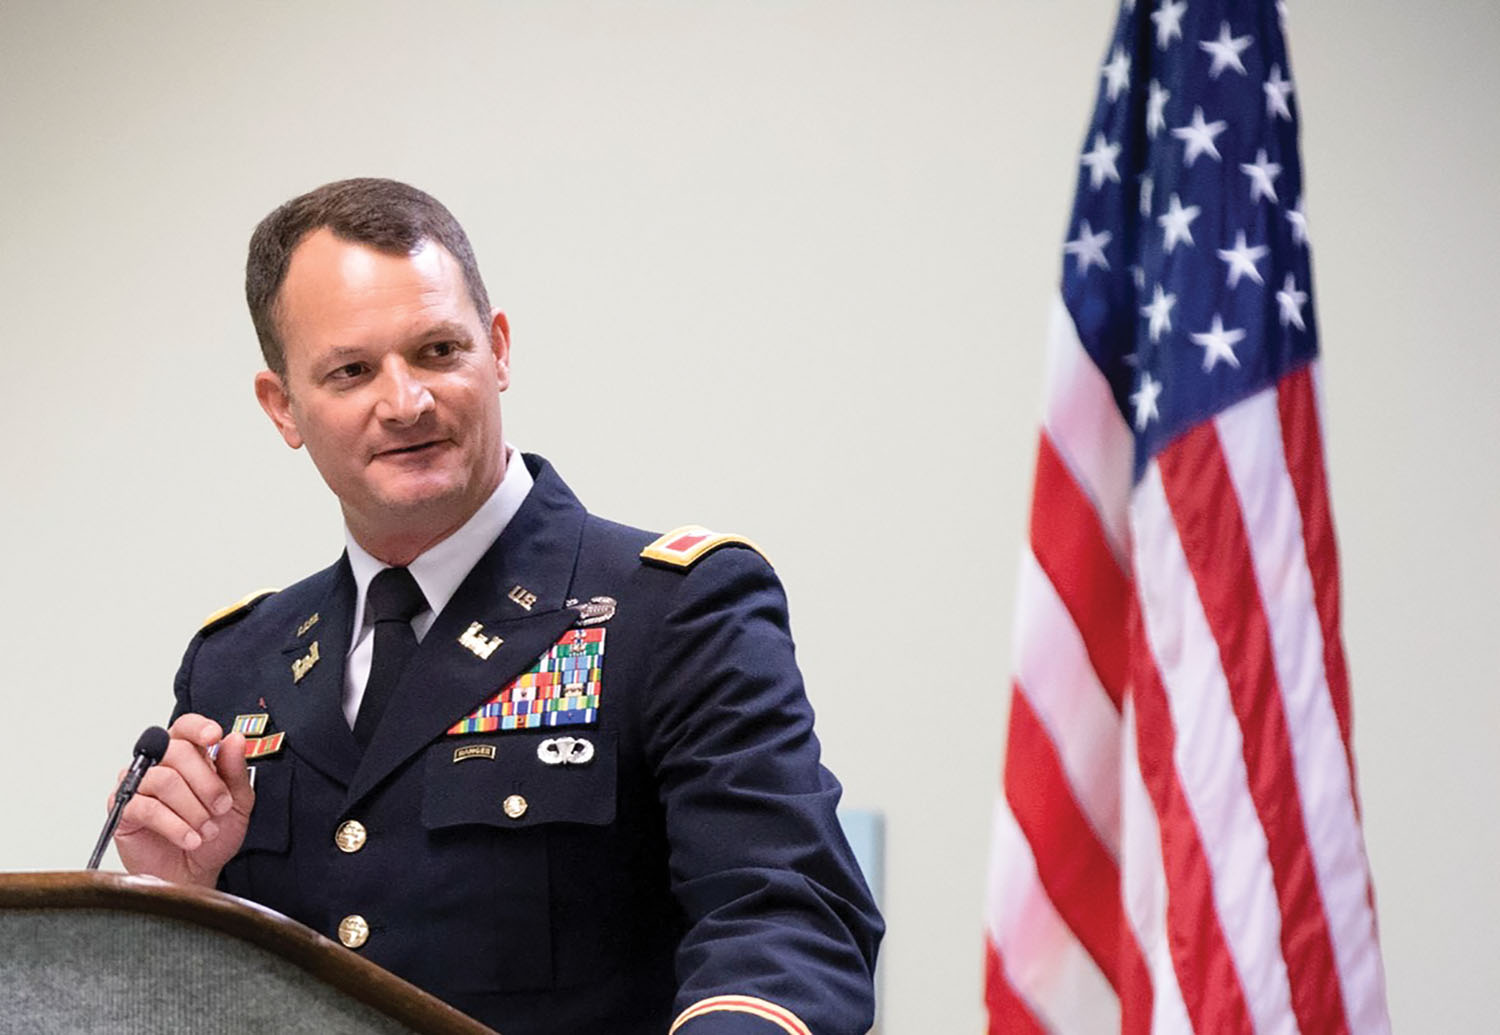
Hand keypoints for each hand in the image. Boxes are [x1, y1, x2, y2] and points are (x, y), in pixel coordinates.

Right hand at [111, 714, 254, 886]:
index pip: (185, 727)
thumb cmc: (214, 834)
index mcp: (187, 755)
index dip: (198, 728)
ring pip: (164, 780)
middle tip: (221, 807)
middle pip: (177, 752)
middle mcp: (159, 765)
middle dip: (206, 783)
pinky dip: (174, 825)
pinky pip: (146, 808)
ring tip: (206, 830)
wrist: (196, 872)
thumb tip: (234, 739)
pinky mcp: (123, 811)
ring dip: (192, 809)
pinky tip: (189, 838)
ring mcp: (138, 786)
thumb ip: (235, 770)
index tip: (213, 737)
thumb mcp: (238, 801)